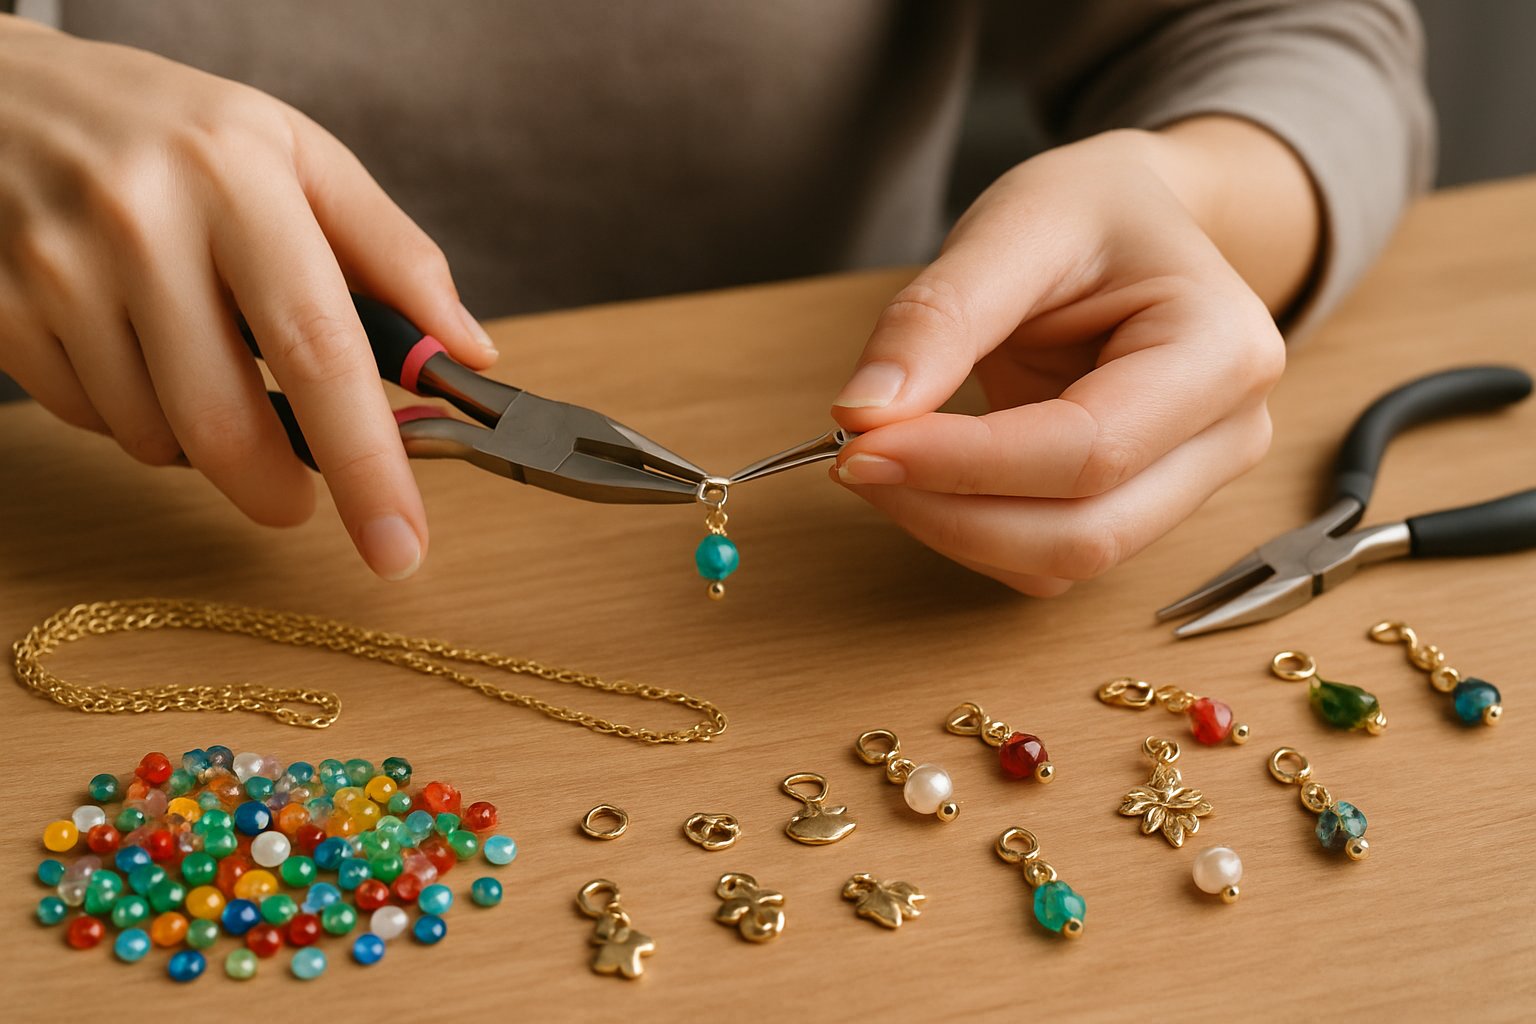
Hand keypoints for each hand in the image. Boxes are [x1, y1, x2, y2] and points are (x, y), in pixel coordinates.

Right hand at [0, 17, 497, 578]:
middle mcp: (141, 223)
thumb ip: (392, 254)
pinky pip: (88, 419)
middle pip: (224, 423)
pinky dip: (130, 412)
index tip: (400, 544)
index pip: (319, 348)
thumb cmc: (174, 130)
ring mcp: (56, 269)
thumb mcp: (296, 156)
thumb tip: (466, 351)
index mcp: (238, 181)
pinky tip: (133, 347)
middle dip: (274, 489)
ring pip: (152, 436)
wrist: (0, 91)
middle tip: (296, 495)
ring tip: (200, 361)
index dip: (366, 463)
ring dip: (196, 440)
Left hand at [830, 122, 1315, 594]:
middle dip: (950, 512)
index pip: (1088, 451)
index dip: (964, 463)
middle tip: (852, 457)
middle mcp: (1228, 435)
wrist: (1139, 222)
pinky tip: (926, 475)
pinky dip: (970, 532)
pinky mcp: (1139, 508)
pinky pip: (1046, 558)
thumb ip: (939, 317)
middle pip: (1083, 533)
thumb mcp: (1015, 225)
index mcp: (1223, 351)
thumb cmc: (1094, 213)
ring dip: (952, 530)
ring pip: (1062, 561)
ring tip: (881, 457)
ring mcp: (1191, 485)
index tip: (860, 441)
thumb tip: (864, 412)